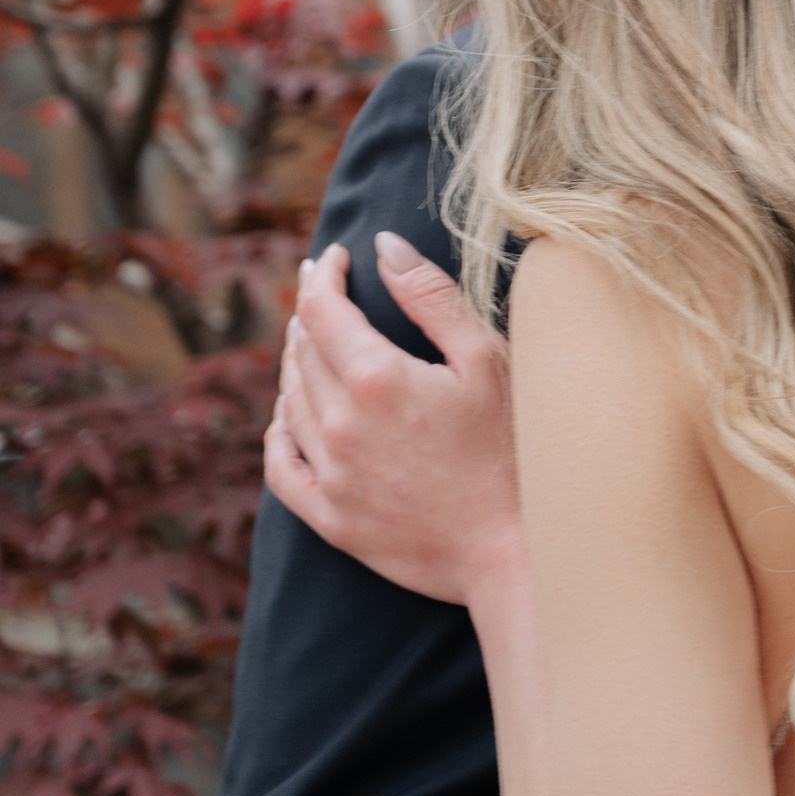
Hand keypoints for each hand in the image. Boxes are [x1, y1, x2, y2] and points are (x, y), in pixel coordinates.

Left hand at [265, 234, 521, 605]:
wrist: (516, 550)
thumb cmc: (515, 449)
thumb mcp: (486, 360)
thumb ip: (430, 297)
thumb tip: (383, 245)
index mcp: (376, 379)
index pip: (321, 309)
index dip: (321, 276)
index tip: (333, 257)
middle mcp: (339, 425)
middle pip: (301, 352)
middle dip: (312, 314)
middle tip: (327, 295)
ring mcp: (331, 476)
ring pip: (289, 402)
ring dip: (296, 365)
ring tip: (314, 345)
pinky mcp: (331, 519)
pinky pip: (280, 466)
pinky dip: (278, 432)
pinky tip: (287, 417)